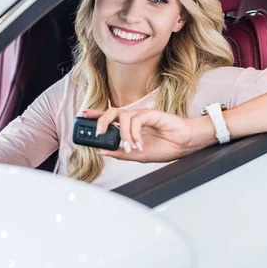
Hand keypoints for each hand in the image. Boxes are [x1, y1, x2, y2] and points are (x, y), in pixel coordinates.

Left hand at [82, 108, 215, 162]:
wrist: (183, 145)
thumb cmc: (164, 147)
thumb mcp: (137, 155)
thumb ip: (120, 153)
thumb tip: (102, 151)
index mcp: (129, 127)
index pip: (109, 118)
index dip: (95, 115)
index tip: (83, 115)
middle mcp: (134, 119)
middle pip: (112, 112)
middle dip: (101, 120)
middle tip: (99, 132)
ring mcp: (142, 115)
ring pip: (123, 116)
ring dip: (124, 134)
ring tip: (131, 147)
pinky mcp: (152, 114)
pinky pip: (137, 120)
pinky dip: (135, 133)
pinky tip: (140, 143)